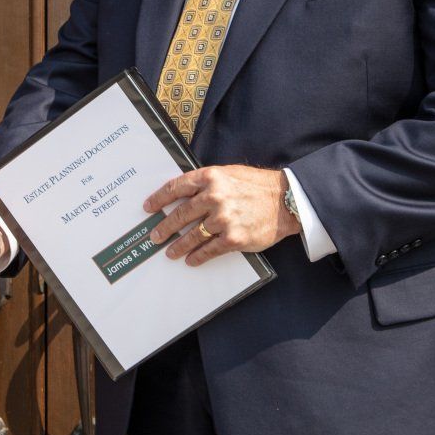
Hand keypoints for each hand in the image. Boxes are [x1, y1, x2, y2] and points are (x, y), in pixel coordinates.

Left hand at [145, 166, 297, 266]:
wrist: (286, 200)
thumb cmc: (256, 186)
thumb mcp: (228, 173)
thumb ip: (206, 182)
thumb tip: (181, 194)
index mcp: (211, 177)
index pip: (176, 187)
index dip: (159, 198)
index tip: (148, 207)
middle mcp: (214, 197)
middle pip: (180, 214)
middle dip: (165, 227)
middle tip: (155, 236)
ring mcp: (224, 218)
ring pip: (192, 235)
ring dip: (179, 246)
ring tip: (170, 252)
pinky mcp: (234, 238)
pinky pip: (209, 250)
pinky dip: (198, 257)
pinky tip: (191, 260)